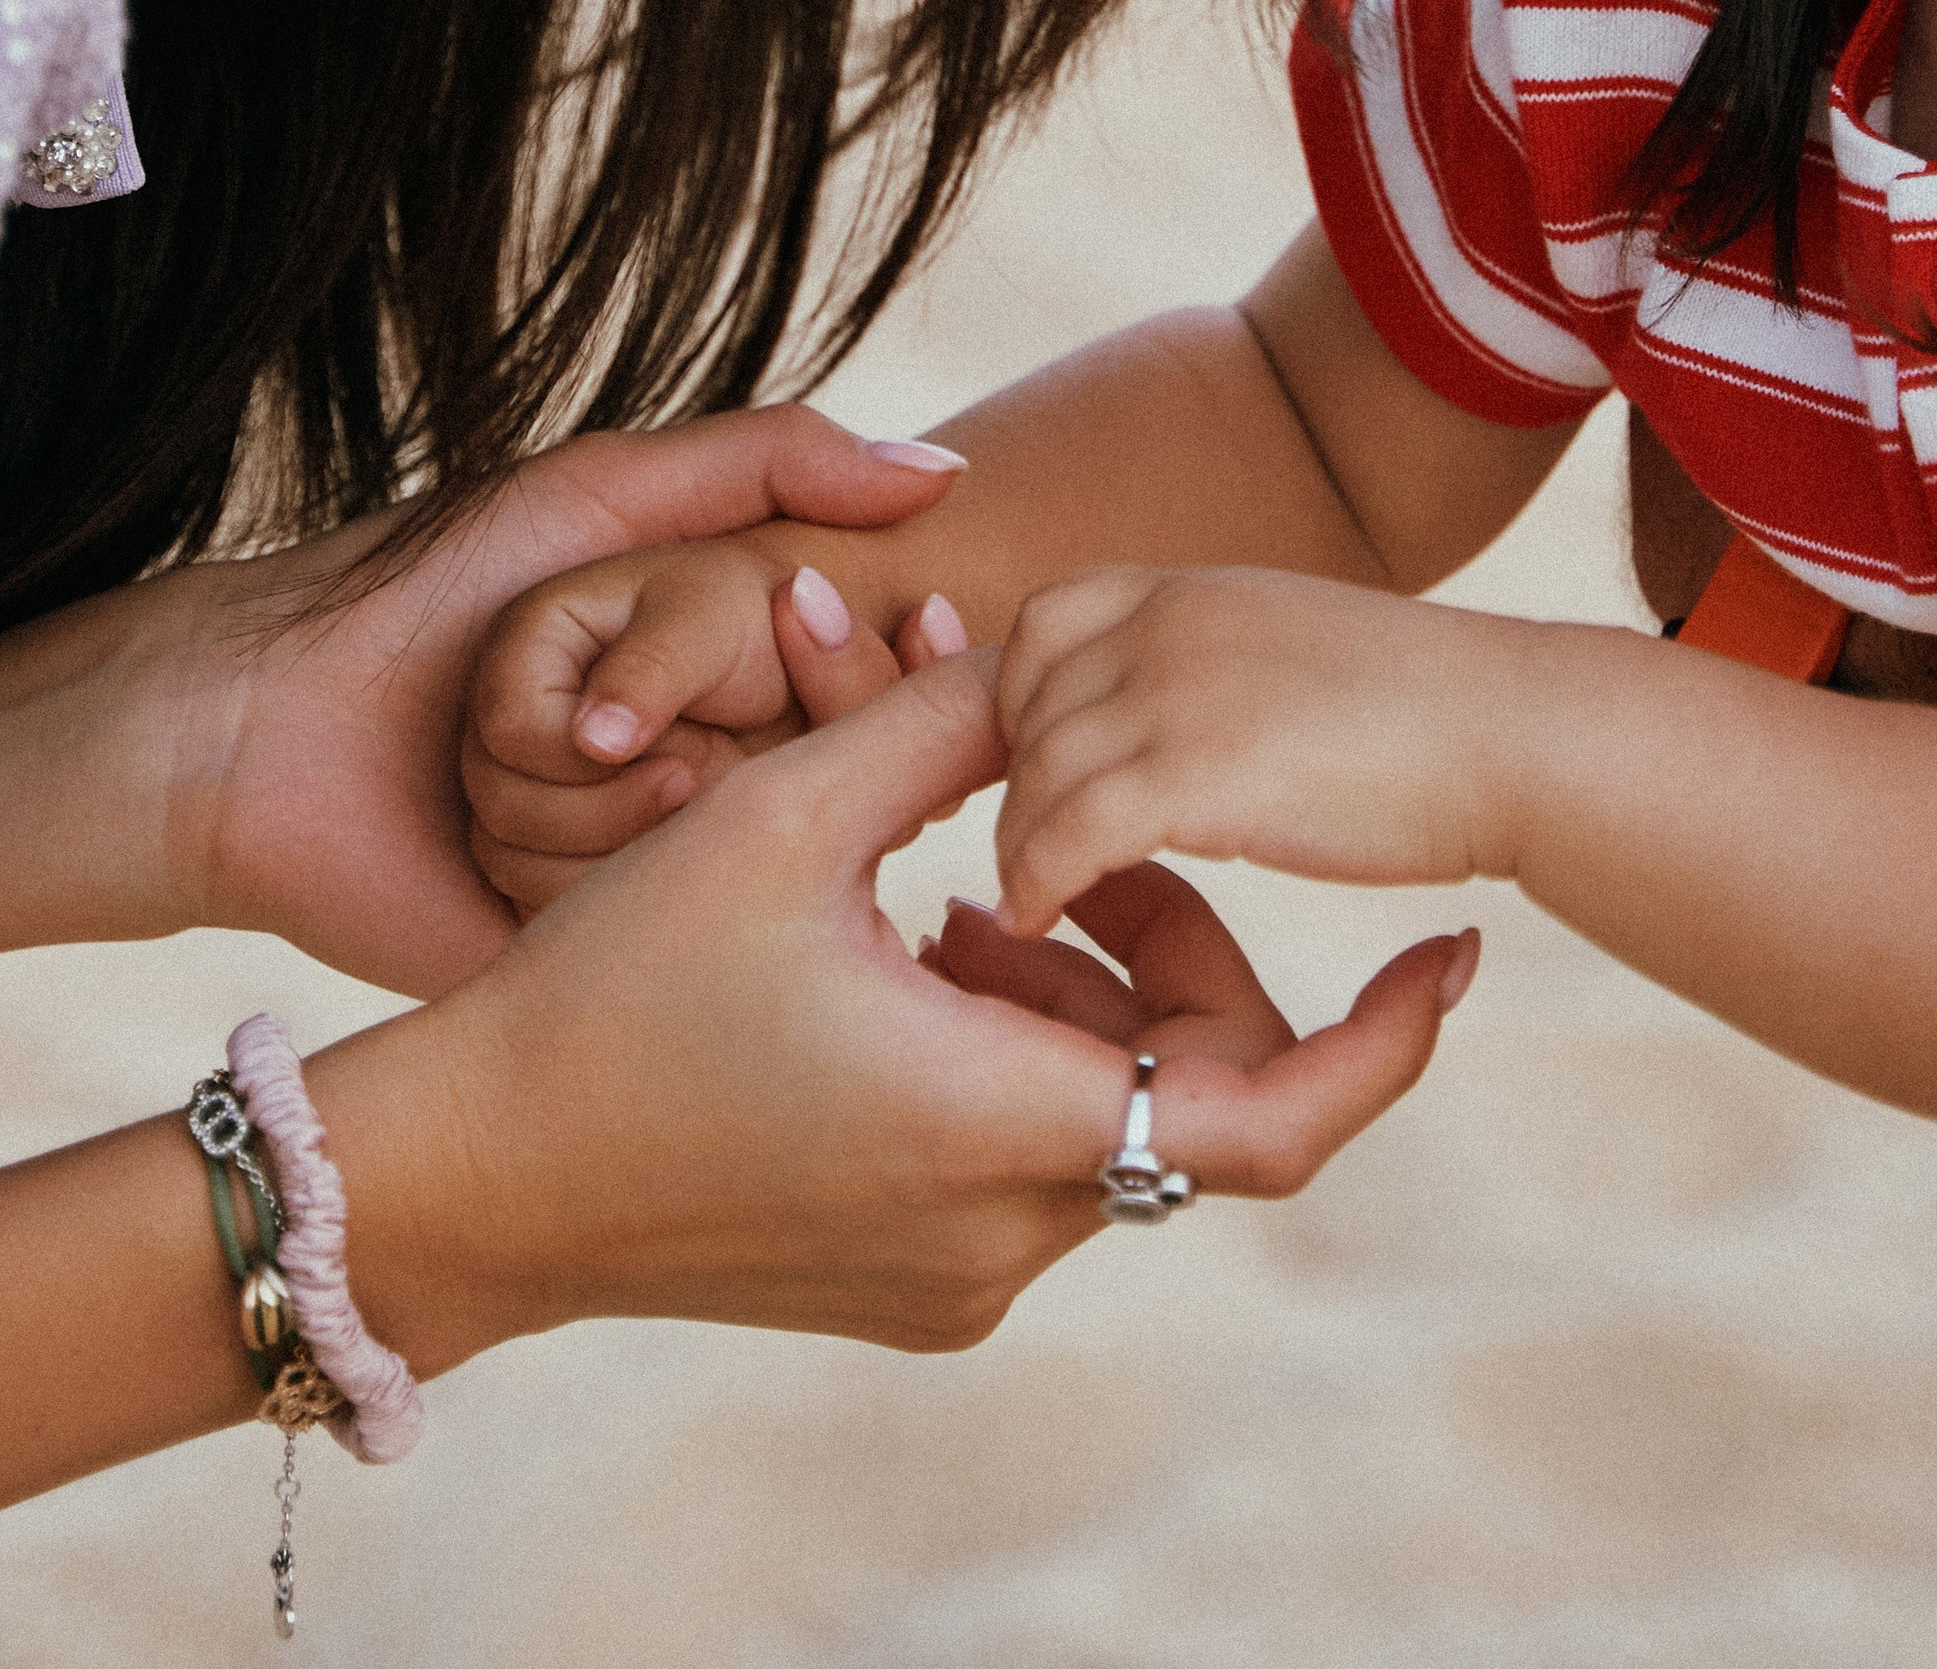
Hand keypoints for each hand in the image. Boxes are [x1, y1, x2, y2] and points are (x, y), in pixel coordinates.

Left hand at [151, 414, 961, 992]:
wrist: (269, 719)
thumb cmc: (439, 585)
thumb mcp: (608, 492)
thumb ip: (776, 458)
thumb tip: (945, 472)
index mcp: (728, 677)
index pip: (866, 687)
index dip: (855, 667)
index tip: (815, 633)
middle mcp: (706, 774)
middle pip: (808, 774)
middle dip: (719, 725)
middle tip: (620, 715)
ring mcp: (645, 870)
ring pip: (720, 849)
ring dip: (602, 792)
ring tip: (509, 760)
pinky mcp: (581, 951)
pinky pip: (637, 918)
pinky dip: (558, 852)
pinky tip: (482, 831)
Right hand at [319, 656, 1480, 1363]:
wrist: (478, 1176)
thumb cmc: (616, 993)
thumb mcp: (790, 820)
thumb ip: (949, 729)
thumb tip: (1053, 657)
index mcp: (1002, 1125)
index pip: (1279, 1115)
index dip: (1392, 1042)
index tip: (1458, 953)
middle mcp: (1004, 1231)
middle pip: (1193, 1086)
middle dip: (1177, 947)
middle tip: (1097, 844)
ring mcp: (957, 1274)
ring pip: (1107, 1110)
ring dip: (1082, 988)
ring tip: (965, 888)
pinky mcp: (908, 1280)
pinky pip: (1030, 1154)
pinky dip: (1021, 1046)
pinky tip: (924, 952)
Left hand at [993, 565, 1522, 933]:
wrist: (1513, 734)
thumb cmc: (1429, 710)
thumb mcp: (1295, 643)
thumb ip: (1221, 656)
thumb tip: (1183, 706)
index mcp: (1196, 588)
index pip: (1046, 618)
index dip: (1019, 696)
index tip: (1032, 768)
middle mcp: (1171, 623)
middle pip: (1024, 699)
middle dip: (1007, 779)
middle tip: (1021, 847)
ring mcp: (1180, 692)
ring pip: (1035, 771)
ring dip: (1017, 843)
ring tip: (1026, 898)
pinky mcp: (1198, 773)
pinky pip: (1068, 833)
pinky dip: (1037, 880)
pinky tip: (1038, 919)